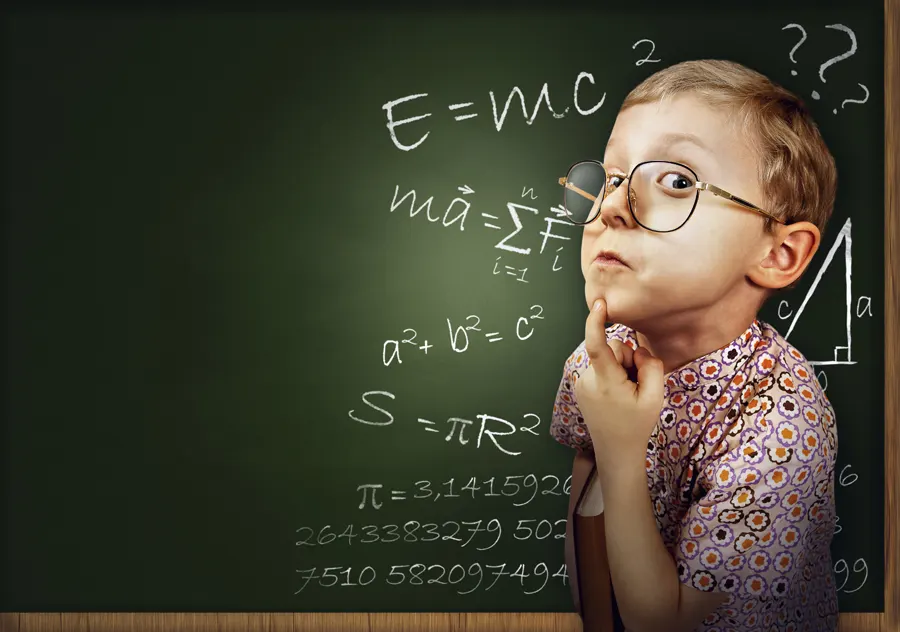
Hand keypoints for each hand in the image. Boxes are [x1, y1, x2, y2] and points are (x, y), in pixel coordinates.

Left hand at [573, 299, 665, 472]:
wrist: (616, 451)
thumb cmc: (637, 425)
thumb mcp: (655, 397)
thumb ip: (651, 366)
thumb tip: (638, 350)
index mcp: (606, 382)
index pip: (598, 345)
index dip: (596, 322)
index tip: (599, 304)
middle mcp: (589, 379)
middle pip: (613, 348)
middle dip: (628, 359)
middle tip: (637, 385)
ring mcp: (582, 383)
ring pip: (608, 358)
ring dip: (621, 369)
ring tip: (627, 393)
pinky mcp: (582, 385)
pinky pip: (601, 367)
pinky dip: (613, 375)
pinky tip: (618, 395)